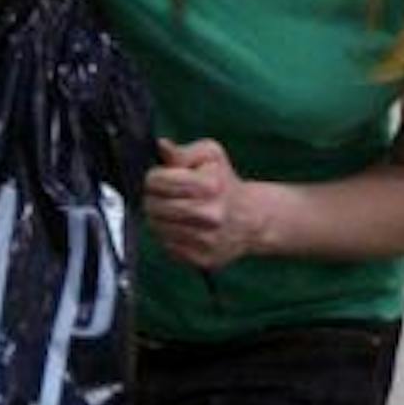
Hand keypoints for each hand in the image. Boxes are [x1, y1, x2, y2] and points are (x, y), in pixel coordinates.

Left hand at [143, 137, 265, 269]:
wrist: (251, 218)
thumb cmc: (223, 182)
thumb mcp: (209, 156)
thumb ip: (182, 152)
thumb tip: (161, 146)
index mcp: (210, 186)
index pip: (155, 181)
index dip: (153, 177)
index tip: (161, 178)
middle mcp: (210, 216)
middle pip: (152, 205)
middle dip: (152, 197)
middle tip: (164, 195)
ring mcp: (206, 240)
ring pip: (156, 226)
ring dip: (159, 217)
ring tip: (173, 210)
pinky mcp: (202, 259)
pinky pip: (167, 245)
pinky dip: (169, 235)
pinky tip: (182, 227)